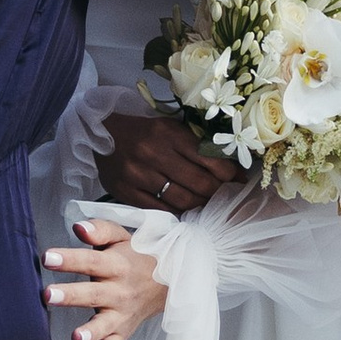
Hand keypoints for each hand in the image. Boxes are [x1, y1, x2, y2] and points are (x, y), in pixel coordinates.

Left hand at [44, 216, 166, 339]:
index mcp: (117, 265)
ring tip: (75, 337)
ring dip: (90, 332)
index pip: (90, 261)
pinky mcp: (123, 330)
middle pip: (92, 293)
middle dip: (70, 295)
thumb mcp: (122, 237)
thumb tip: (78, 228)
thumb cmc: (136, 256)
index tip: (48, 258)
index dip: (69, 259)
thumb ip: (99, 230)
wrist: (170, 280)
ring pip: (104, 324)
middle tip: (48, 295)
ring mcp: (122, 313)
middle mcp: (119, 291)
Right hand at [93, 106, 226, 215]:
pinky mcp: (126, 192)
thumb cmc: (144, 131)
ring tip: (206, 202)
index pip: (208, 159)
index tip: (239, 179)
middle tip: (225, 194)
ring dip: (200, 204)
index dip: (230, 173)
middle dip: (218, 191)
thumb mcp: (170, 128)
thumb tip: (230, 165)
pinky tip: (184, 208)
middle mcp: (153, 153)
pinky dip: (176, 211)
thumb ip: (195, 144)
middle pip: (199, 183)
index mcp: (168, 133)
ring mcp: (138, 175)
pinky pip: (160, 209)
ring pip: (182, 200)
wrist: (102, 132)